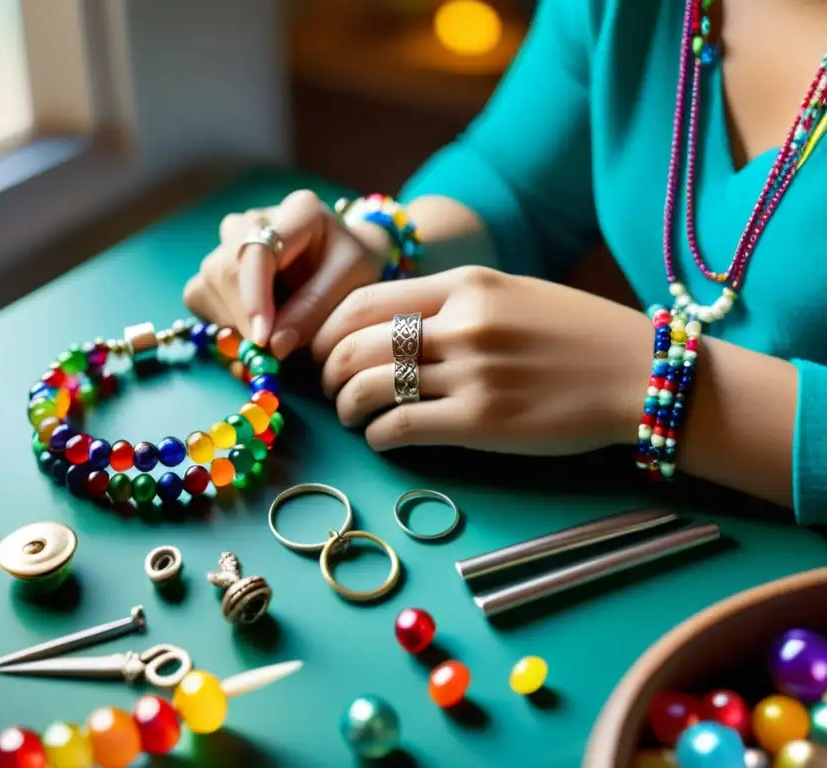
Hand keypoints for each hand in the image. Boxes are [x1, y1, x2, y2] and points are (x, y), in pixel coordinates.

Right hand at [183, 190, 389, 358]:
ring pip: (207, 286)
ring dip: (233, 325)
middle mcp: (253, 220)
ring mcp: (228, 241)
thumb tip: (274, 344)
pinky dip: (222, 325)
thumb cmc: (353, 266)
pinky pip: (200, 299)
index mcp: (297, 212)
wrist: (345, 260)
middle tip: (268, 355)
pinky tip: (253, 332)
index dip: (254, 298)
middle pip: (225, 271)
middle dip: (242, 320)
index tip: (262, 340)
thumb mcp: (354, 282)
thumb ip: (316, 308)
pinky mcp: (214, 266)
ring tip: (270, 341)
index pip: (258, 251)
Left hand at [311, 266, 653, 454]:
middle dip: (327, 370)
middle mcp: (462, 324)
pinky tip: (380, 437)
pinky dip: (377, 434)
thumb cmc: (576, 334)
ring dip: (346, 405)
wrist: (640, 374)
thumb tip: (388, 325)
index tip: (321, 347)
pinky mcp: (482, 422)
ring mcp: (472, 373)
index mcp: (466, 284)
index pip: (364, 300)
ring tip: (350, 414)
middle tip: (329, 385)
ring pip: (370, 387)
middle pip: (356, 345)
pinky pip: (401, 427)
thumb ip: (451, 301)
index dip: (327, 327)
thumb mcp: (512, 293)